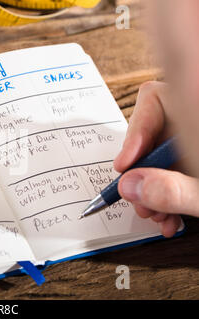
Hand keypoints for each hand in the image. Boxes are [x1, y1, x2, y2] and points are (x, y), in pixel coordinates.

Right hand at [114, 81, 198, 237]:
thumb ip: (172, 190)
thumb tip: (130, 187)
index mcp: (196, 116)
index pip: (156, 100)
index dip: (136, 132)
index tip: (126, 165)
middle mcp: (193, 124)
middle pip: (153, 137)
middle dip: (141, 174)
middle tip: (139, 199)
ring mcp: (194, 141)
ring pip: (163, 159)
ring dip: (153, 190)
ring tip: (156, 215)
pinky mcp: (194, 158)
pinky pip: (176, 170)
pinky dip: (169, 195)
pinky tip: (171, 218)